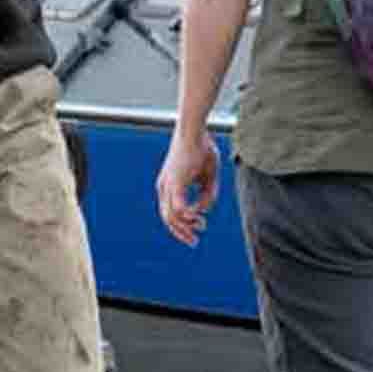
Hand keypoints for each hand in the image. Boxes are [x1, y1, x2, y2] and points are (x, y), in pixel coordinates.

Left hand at [156, 129, 220, 244]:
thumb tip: (204, 211)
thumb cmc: (202, 149)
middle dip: (181, 233)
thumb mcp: (208, 176)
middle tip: (194, 241)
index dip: (181, 226)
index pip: (169, 213)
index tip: (197, 231)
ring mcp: (167, 185)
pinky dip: (187, 215)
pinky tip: (197, 217)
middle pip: (167, 218)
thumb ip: (207, 195)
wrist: (195, 130)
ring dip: (186, 226)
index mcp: (169, 185)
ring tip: (199, 227)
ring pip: (171, 216)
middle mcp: (164, 187)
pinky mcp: (174, 182)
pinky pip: (178, 206)